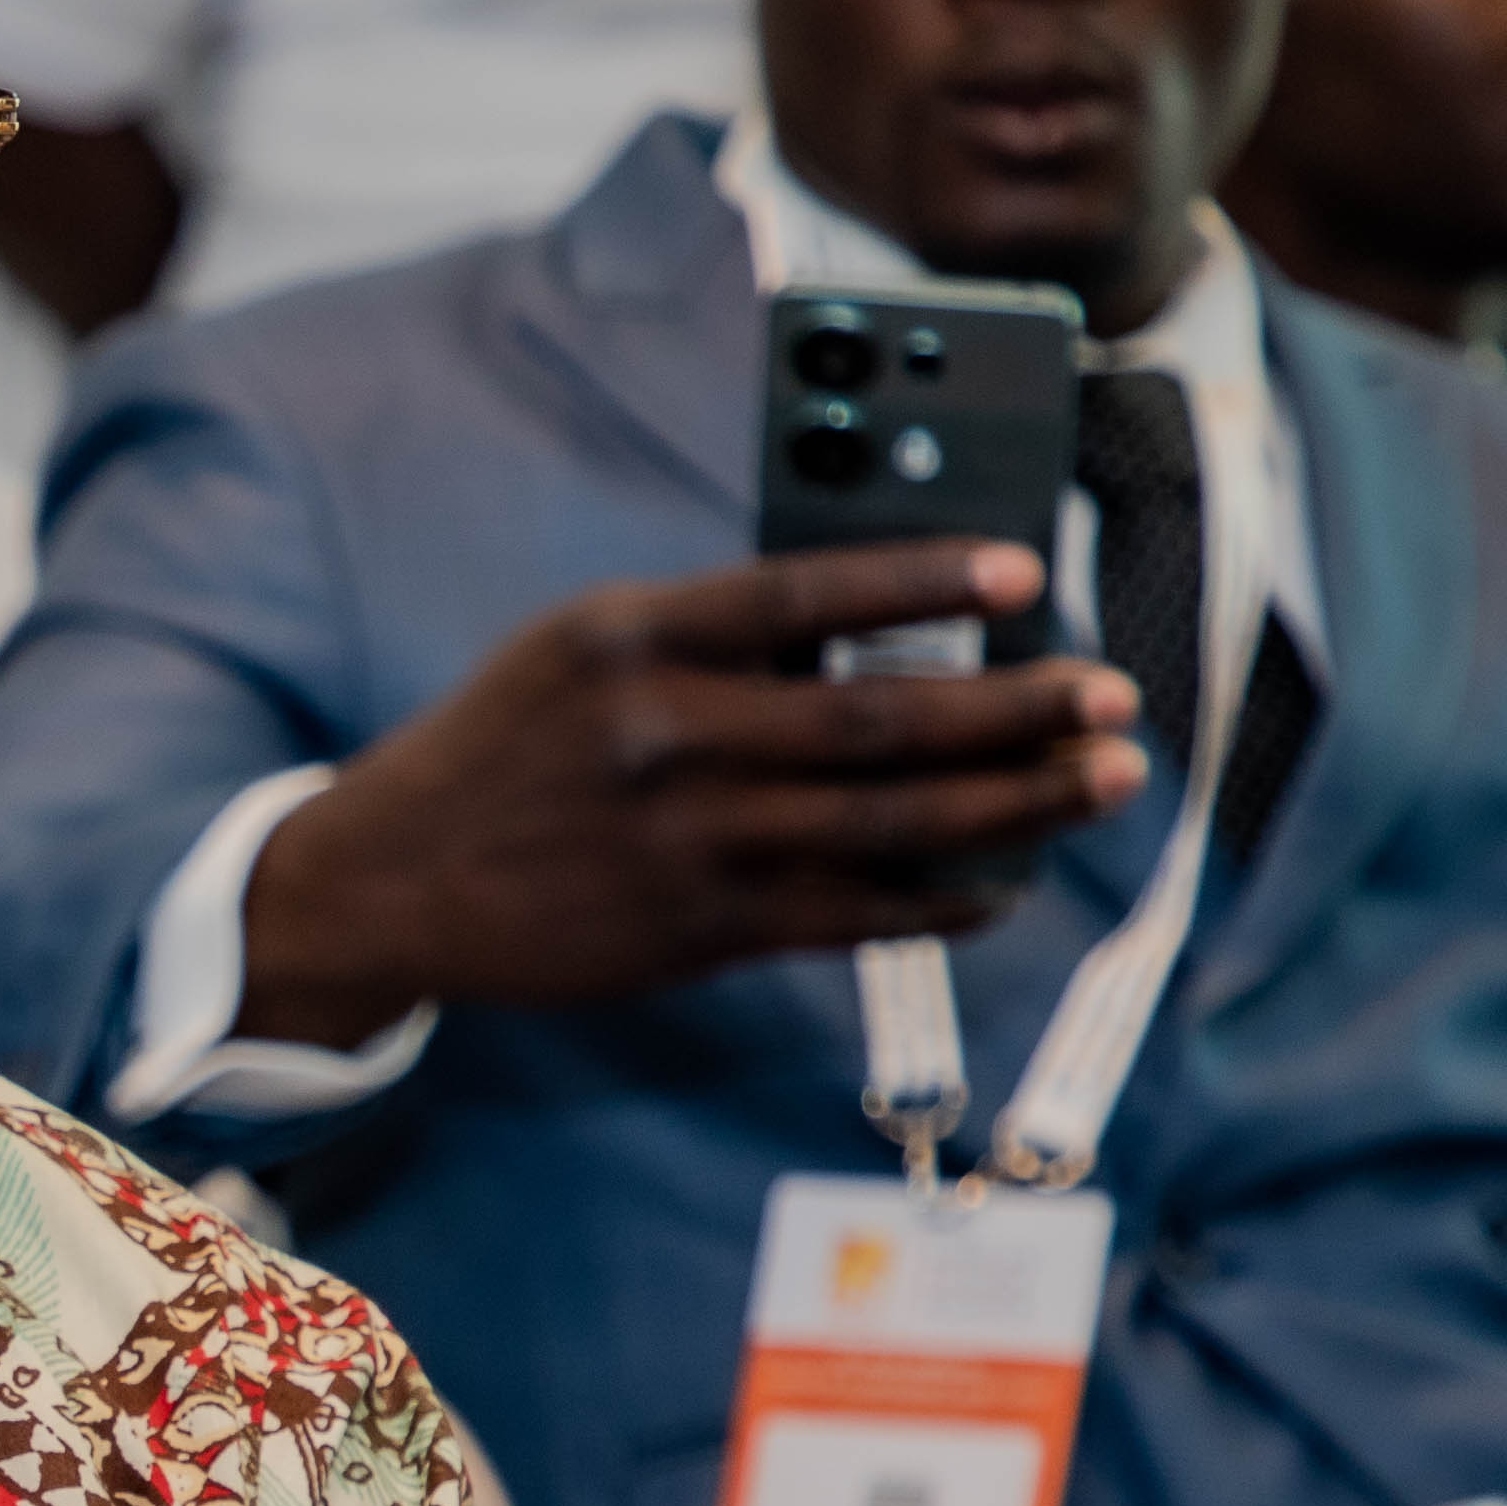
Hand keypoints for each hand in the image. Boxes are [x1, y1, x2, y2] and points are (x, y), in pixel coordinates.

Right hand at [235, 542, 1144, 1034]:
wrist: (394, 878)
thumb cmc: (509, 745)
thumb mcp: (586, 648)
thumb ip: (717, 635)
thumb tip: (883, 622)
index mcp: (639, 640)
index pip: (808, 597)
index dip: (927, 582)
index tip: (1026, 575)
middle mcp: (670, 737)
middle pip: (882, 718)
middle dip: (1019, 709)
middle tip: (1112, 696)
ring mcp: (689, 842)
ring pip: (889, 820)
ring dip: (1016, 802)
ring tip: (1103, 777)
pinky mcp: (697, 930)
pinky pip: (850, 915)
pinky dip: (939, 899)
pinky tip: (1005, 883)